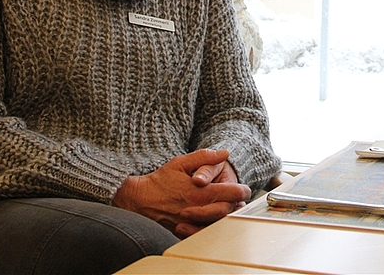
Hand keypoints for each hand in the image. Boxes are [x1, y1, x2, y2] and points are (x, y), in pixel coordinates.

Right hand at [112, 149, 250, 237]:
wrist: (138, 200)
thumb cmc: (160, 181)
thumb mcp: (180, 163)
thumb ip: (204, 156)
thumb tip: (225, 153)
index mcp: (199, 191)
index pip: (230, 193)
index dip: (242, 191)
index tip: (245, 189)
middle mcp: (197, 208)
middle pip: (227, 210)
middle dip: (236, 204)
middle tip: (240, 200)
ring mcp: (191, 222)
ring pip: (217, 222)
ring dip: (226, 215)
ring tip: (230, 208)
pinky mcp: (184, 230)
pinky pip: (204, 232)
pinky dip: (213, 226)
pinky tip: (215, 219)